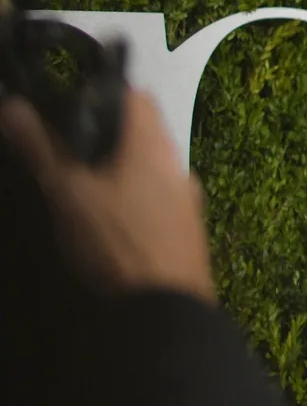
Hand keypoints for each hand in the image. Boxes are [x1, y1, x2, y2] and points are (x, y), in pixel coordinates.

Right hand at [0, 90, 214, 301]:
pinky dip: (137, 201)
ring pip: (152, 172)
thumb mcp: (68, 193)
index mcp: (154, 149)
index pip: (137, 98)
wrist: (167, 311)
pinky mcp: (189, 235)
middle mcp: (179, 170)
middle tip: (69, 154)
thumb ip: (42, 148)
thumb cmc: (118, 244)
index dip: (104, 94)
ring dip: (122, 173)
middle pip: (144, 136)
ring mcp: (189, 205)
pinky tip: (112, 222)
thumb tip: (14, 107)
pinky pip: (161, 203)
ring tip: (85, 190)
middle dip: (108, 139)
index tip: (72, 107)